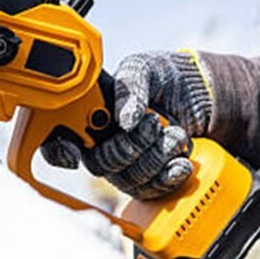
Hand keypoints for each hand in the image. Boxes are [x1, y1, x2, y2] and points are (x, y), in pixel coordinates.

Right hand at [41, 51, 213, 199]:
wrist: (201, 90)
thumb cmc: (163, 75)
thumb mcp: (142, 68)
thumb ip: (130, 88)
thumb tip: (124, 120)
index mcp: (90, 114)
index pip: (58, 140)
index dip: (59, 151)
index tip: (76, 152)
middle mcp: (103, 141)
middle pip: (99, 164)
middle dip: (128, 148)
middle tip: (152, 124)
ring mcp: (127, 161)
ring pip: (128, 179)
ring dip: (154, 159)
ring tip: (174, 135)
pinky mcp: (152, 176)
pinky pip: (151, 190)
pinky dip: (168, 177)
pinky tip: (180, 162)